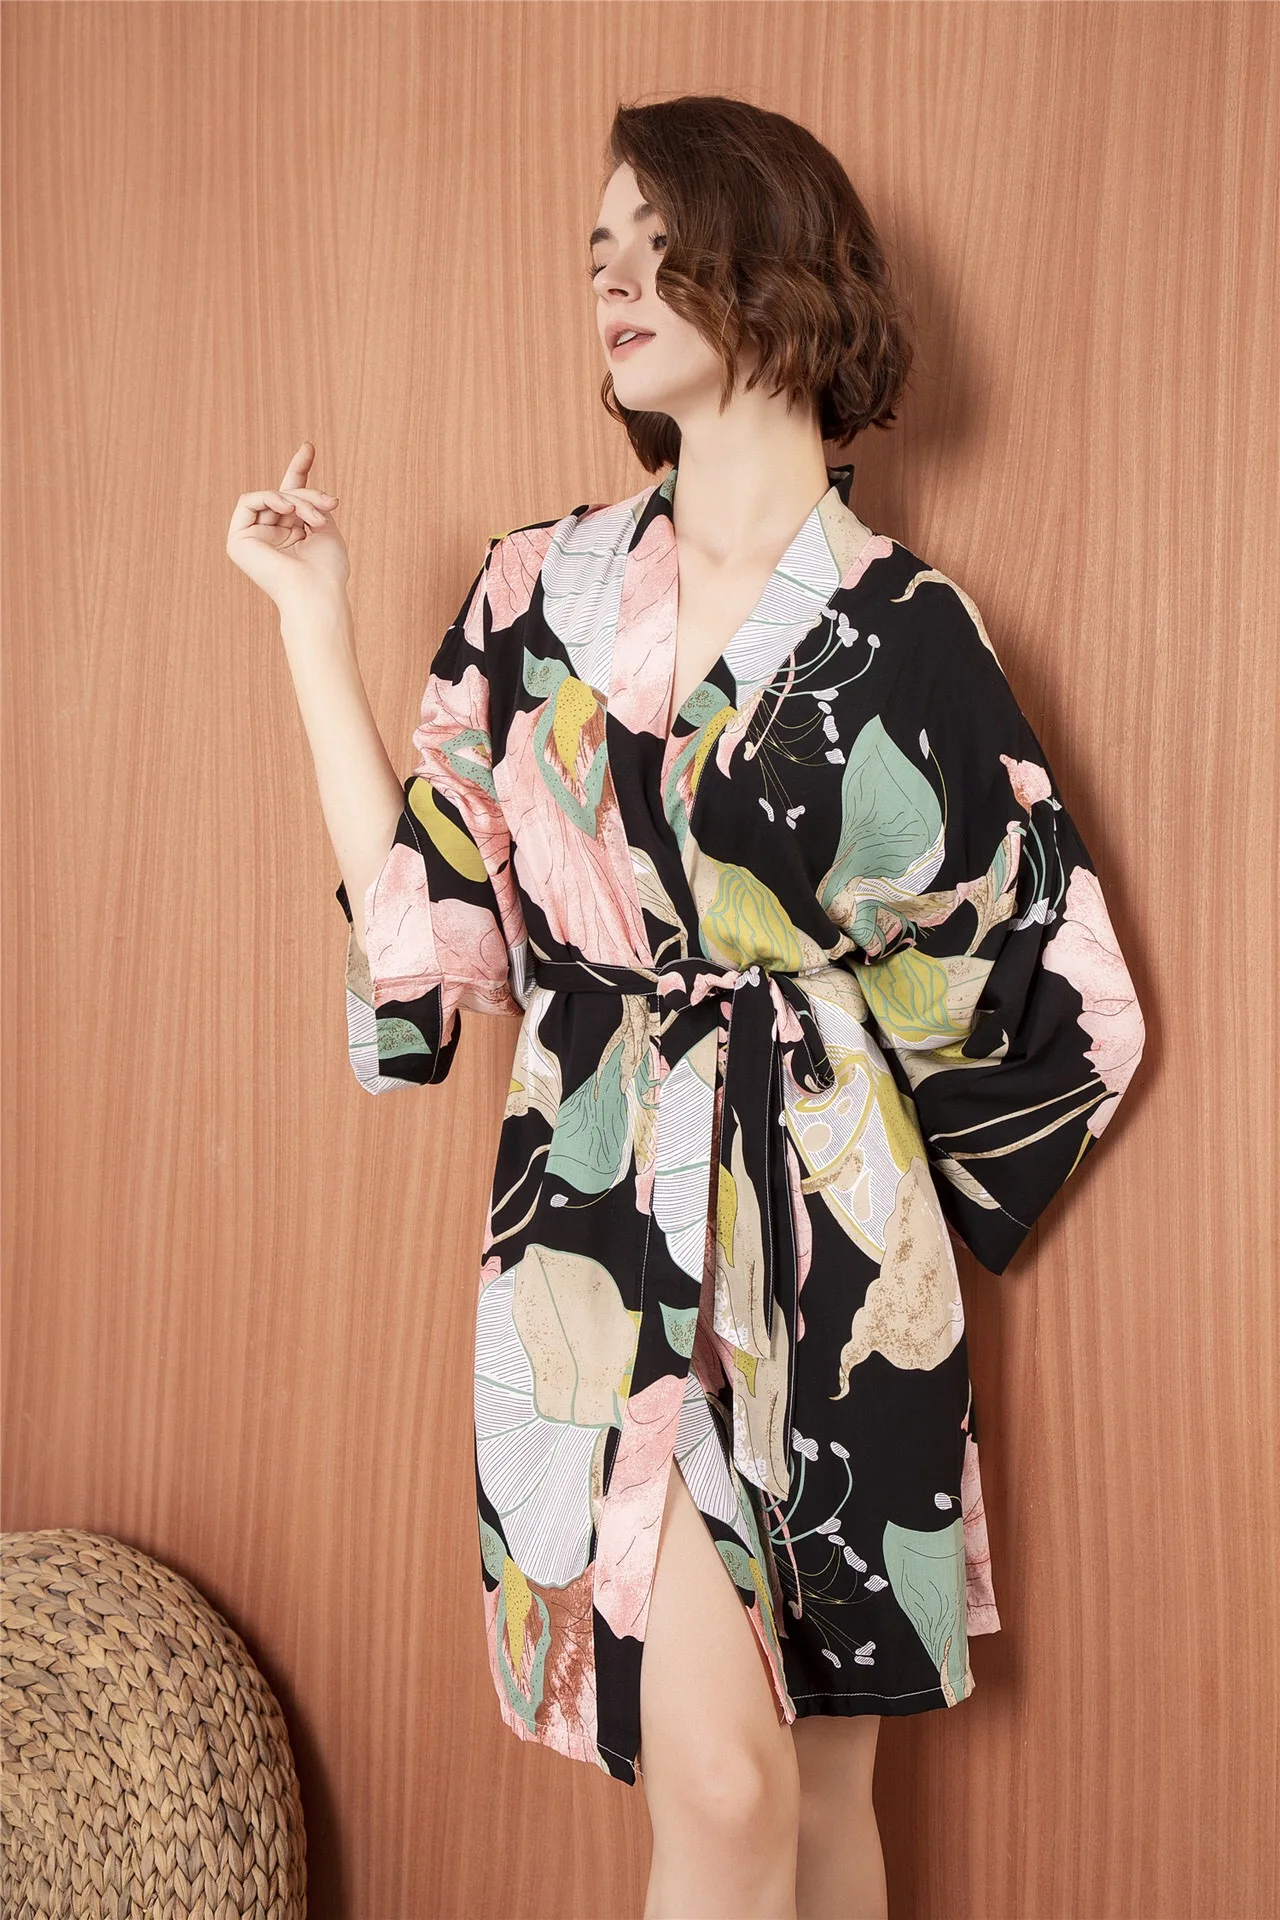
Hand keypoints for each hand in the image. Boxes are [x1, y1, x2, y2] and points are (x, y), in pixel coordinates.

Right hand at [226, 441, 348, 608]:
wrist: (316, 593)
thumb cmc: (327, 569)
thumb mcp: (324, 526)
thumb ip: (310, 502)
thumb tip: (298, 479)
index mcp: (290, 537)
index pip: (290, 497)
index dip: (298, 470)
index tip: (309, 447)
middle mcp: (270, 537)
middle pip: (285, 495)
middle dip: (308, 494)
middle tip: (330, 505)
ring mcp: (253, 539)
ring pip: (271, 497)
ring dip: (296, 500)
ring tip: (315, 519)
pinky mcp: (238, 540)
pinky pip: (249, 500)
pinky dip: (270, 498)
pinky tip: (288, 509)